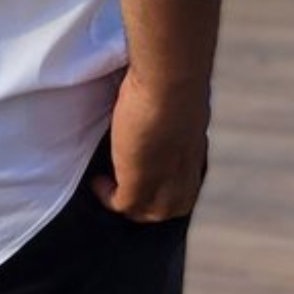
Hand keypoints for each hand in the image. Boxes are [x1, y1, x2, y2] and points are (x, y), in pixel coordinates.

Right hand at [95, 67, 210, 222]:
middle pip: (169, 210)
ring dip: (126, 205)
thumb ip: (175, 123)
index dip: (166, 191)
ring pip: (146, 213)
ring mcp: (163, 183)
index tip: (147, 180)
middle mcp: (185, 176)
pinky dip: (106, 196)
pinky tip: (97, 181)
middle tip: (122, 193)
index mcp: (196, 156)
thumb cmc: (176, 82)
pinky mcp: (138, 183)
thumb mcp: (181, 108)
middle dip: (147, 206)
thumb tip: (162, 117)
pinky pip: (120, 204)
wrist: (170, 80)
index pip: (186, 191)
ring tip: (108, 189)